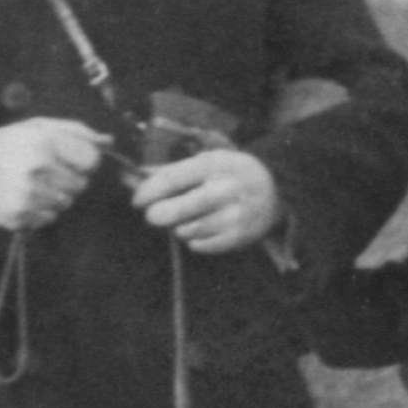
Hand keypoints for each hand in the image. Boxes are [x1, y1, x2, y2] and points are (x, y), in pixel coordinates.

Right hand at [0, 118, 111, 230]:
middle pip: (81, 184)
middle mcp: (37, 169)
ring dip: (56, 196)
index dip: (83, 161)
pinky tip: (24, 198)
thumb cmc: (10, 144)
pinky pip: (50, 218)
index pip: (91, 160)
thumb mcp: (39, 127)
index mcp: (45, 142)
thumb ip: (77, 132)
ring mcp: (27, 195)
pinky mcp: (19, 216)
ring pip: (66, 203)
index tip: (68, 159)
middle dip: (69, 179)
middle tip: (44, 171)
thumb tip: (109, 141)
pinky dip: (41, 211)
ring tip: (32, 184)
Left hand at [131, 148, 282, 253]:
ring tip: (185, 219)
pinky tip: (203, 229)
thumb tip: (131, 178)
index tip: (138, 200)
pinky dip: (194, 240)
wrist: (277, 189)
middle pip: (175, 211)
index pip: (170, 180)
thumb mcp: (206, 160)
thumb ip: (171, 170)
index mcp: (213, 164)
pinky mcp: (238, 238)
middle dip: (157, 215)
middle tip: (154, 215)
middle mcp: (224, 190)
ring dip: (177, 228)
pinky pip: (199, 246)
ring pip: (185, 231)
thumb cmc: (230, 172)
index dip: (147, 192)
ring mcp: (233, 216)